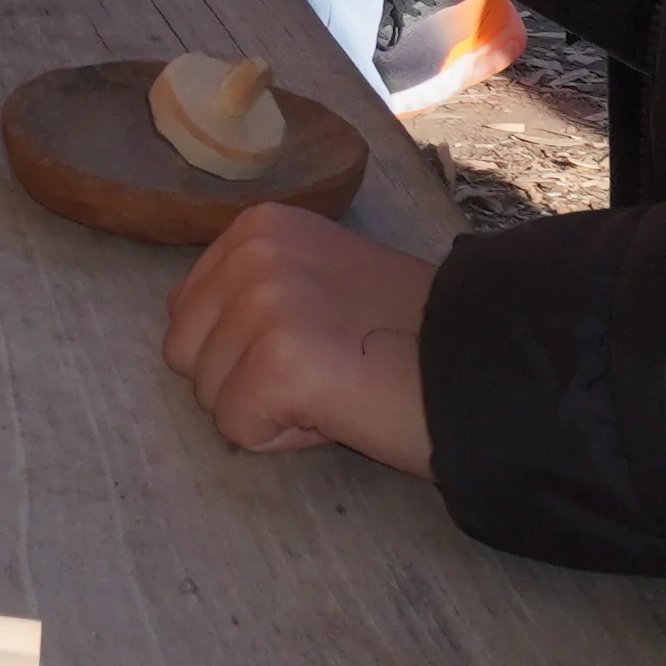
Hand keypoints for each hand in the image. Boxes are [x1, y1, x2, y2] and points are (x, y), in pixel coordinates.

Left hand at [160, 204, 437, 473]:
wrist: (486, 365)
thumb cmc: (405, 338)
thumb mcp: (318, 281)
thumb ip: (250, 288)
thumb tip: (178, 315)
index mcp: (259, 227)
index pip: (187, 312)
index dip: (246, 350)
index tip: (317, 344)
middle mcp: (254, 251)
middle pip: (185, 354)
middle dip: (245, 381)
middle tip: (326, 371)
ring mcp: (264, 302)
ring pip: (210, 398)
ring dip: (270, 410)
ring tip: (338, 386)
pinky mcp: (279, 360)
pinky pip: (240, 429)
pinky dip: (288, 439)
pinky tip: (341, 410)